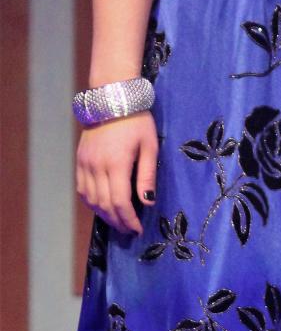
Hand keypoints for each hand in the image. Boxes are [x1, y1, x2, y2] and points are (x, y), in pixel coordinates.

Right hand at [76, 113, 157, 234]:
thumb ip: (147, 175)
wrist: (112, 99)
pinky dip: (91, 202)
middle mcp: (97, 166)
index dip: (128, 220)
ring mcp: (85, 164)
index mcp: (116, 164)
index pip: (120, 202)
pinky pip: (82, 189)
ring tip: (118, 221)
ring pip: (90, 200)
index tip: (138, 229)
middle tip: (129, 230)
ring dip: (104, 214)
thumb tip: (147, 202)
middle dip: (117, 222)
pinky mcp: (80, 160)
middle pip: (104, 205)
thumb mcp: (149, 146)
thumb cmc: (137, 121)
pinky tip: (102, 206)